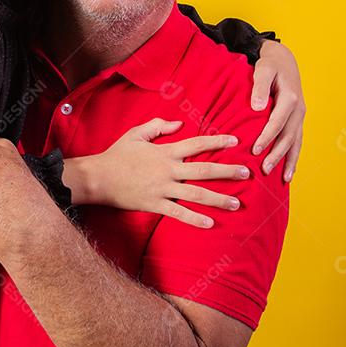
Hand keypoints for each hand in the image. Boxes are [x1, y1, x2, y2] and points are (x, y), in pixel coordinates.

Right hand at [68, 119, 250, 228]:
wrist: (97, 178)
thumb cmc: (117, 155)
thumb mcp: (136, 134)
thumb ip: (158, 126)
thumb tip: (179, 123)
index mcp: (165, 151)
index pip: (197, 143)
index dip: (217, 141)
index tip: (236, 140)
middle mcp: (168, 169)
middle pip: (203, 169)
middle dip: (227, 171)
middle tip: (247, 173)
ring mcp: (162, 188)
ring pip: (196, 194)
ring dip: (218, 199)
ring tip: (237, 203)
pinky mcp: (155, 204)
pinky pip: (178, 213)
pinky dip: (195, 219)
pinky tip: (210, 223)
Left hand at [250, 40, 305, 179]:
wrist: (284, 61)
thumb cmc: (270, 66)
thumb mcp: (263, 70)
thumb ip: (259, 87)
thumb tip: (257, 107)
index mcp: (290, 98)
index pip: (277, 122)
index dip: (267, 137)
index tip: (255, 150)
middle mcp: (298, 110)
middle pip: (288, 136)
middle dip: (277, 155)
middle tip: (264, 170)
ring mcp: (300, 116)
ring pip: (296, 142)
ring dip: (289, 160)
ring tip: (283, 178)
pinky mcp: (298, 120)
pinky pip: (298, 141)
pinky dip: (295, 156)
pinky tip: (289, 171)